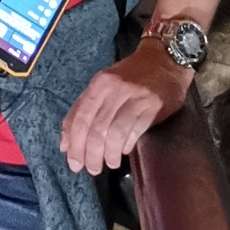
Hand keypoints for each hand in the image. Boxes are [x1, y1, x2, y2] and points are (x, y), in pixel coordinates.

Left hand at [59, 40, 192, 174]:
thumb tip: (65, 144)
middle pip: (97, 130)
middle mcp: (115, 89)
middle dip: (91, 155)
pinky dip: (126, 145)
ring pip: (115, 134)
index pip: (81, 119)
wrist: (164, 59)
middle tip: (92, 169)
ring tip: (110, 163)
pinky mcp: (153, 106)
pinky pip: (135, 131)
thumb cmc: (129, 75)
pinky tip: (124, 151)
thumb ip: (82, 110)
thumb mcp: (102, 85)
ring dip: (109, 154)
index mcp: (100, 84)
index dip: (75, 145)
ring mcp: (135, 97)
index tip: (74, 163)